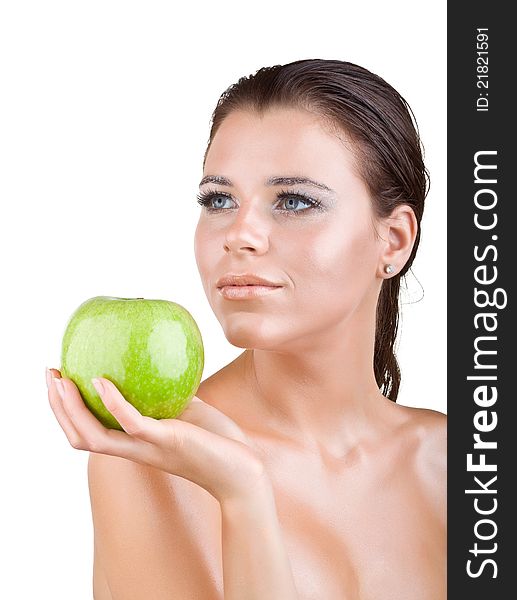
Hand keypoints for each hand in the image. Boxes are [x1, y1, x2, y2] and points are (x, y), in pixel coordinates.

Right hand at [46, 368, 267, 503]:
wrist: (243, 471)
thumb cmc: (216, 441)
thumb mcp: (186, 411)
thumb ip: (168, 394)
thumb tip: (159, 363)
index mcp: (136, 443)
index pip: (90, 431)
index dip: (68, 411)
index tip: (59, 380)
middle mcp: (134, 449)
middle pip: (80, 436)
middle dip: (58, 407)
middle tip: (50, 375)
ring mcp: (148, 448)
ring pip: (94, 436)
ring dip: (71, 409)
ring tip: (61, 380)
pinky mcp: (166, 441)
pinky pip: (131, 423)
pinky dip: (112, 403)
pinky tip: (102, 381)